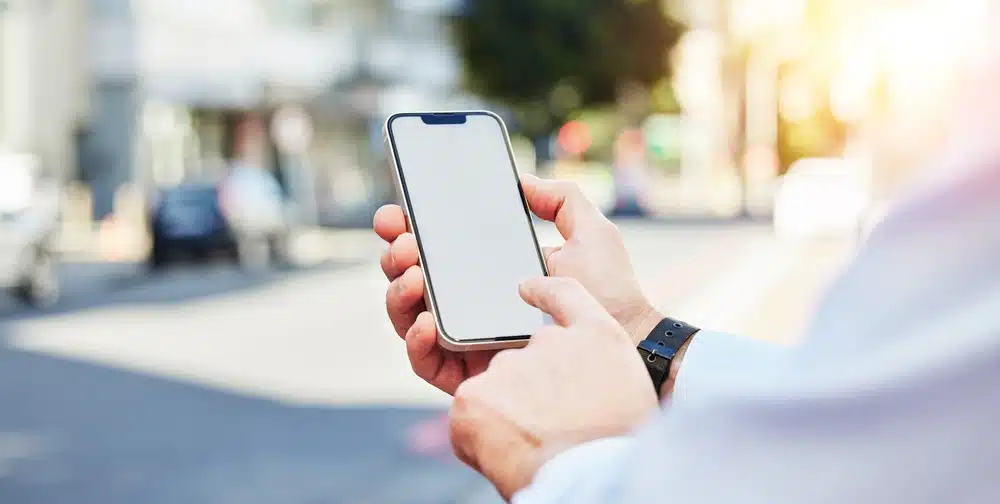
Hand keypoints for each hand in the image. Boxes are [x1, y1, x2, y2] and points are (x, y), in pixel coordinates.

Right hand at [373, 174, 657, 393]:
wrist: (630, 339)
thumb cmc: (610, 291)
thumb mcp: (589, 233)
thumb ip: (560, 199)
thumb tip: (521, 180)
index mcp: (486, 269)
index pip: (433, 247)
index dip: (404, 229)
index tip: (396, 213)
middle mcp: (469, 302)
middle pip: (409, 279)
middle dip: (395, 254)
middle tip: (405, 241)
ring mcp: (466, 339)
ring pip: (407, 317)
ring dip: (398, 293)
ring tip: (414, 275)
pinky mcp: (470, 374)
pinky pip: (425, 362)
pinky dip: (416, 342)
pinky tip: (427, 322)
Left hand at [449, 276, 657, 499]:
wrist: (593, 474)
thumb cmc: (621, 443)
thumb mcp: (635, 389)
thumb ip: (599, 370)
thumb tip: (575, 380)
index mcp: (595, 336)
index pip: (566, 296)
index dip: (544, 291)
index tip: (528, 289)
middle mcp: (548, 341)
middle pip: (528, 361)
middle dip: (532, 392)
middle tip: (553, 429)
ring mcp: (508, 365)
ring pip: (499, 390)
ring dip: (510, 416)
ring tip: (537, 447)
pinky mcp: (473, 395)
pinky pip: (471, 416)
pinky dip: (483, 438)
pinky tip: (507, 455)